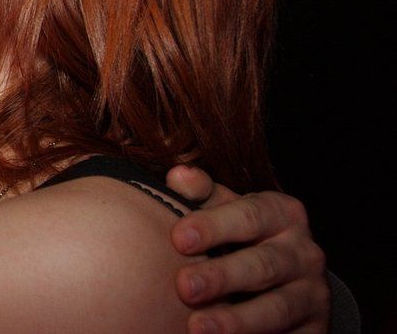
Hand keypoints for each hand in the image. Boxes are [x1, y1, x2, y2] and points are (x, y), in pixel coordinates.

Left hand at [165, 165, 329, 332]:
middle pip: (262, 265)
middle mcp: (304, 252)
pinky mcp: (314, 330)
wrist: (287, 278)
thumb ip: (202, 193)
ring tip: (197, 327)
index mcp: (283, 213)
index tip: (178, 238)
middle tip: (184, 286)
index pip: (249, 216)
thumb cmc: (242, 235)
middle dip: (222, 277)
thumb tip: (179, 176)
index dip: (213, 225)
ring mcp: (312, 294)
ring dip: (236, 320)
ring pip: (276, 308)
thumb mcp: (226, 208)